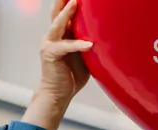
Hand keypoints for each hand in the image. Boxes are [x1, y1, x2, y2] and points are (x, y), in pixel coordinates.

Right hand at [24, 0, 93, 129]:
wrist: (58, 94)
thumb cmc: (73, 75)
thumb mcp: (84, 54)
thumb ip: (89, 41)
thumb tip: (108, 32)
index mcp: (61, 33)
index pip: (66, 13)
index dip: (71, 2)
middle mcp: (53, 35)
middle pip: (57, 12)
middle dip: (63, 0)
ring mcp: (49, 43)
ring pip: (58, 23)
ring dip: (66, 12)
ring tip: (75, 3)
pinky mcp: (50, 54)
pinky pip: (66, 46)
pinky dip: (78, 44)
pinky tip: (89, 44)